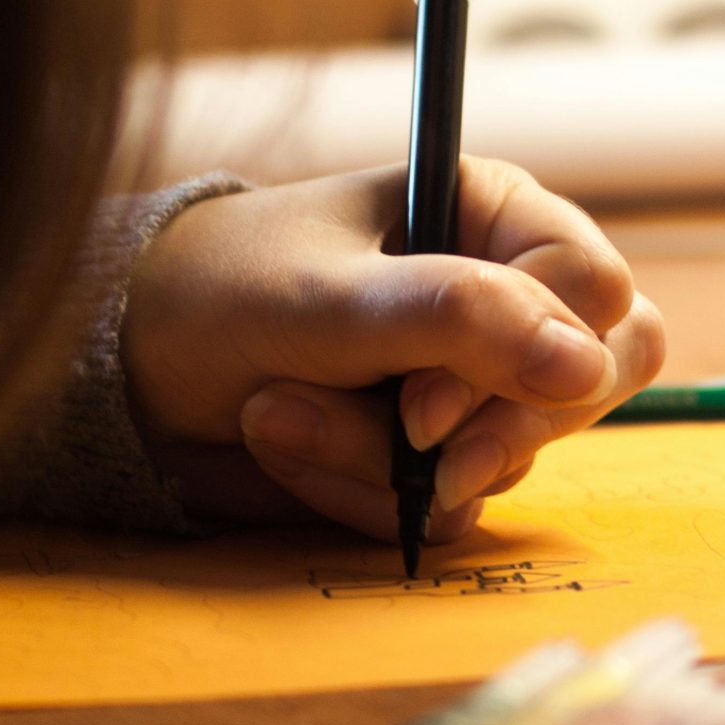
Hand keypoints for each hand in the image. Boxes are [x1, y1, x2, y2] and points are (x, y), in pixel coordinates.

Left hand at [122, 159, 665, 540]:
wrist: (127, 368)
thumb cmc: (222, 291)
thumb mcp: (334, 300)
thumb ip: (460, 320)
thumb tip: (587, 365)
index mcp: (491, 217)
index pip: (596, 293)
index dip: (533, 353)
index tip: (424, 401)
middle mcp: (500, 297)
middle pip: (597, 376)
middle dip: (497, 430)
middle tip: (412, 449)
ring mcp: (473, 383)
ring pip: (513, 456)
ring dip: (382, 459)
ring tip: (279, 415)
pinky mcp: (435, 456)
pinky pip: (454, 507)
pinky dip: (361, 493)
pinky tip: (289, 446)